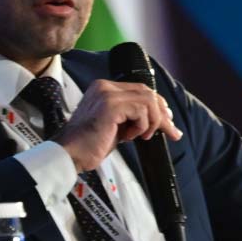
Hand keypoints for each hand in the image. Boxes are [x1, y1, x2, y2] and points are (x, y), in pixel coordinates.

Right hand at [55, 79, 181, 171]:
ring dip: (151, 122)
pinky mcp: (110, 105)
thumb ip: (131, 116)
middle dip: (162, 114)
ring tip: (140, 136)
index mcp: (103, 88)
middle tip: (171, 132)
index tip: (168, 122)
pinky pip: (141, 110)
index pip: (140, 90)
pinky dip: (142, 126)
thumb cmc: (90, 144)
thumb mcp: (116, 126)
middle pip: (147, 92)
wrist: (70, 154)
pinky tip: (128, 137)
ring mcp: (107, 94)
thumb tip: (159, 117)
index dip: (158, 105)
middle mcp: (105, 86)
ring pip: (148, 101)